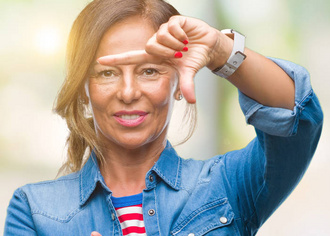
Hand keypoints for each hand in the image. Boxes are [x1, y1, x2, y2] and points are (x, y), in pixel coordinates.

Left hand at [97, 16, 232, 103]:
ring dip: (175, 44)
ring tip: (184, 46)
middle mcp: (157, 42)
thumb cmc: (195, 59)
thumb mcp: (188, 73)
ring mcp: (165, 31)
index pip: (132, 57)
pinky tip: (187, 37)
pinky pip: (171, 28)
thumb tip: (190, 101)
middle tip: (179, 55)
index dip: (117, 59)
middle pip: (149, 46)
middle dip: (166, 53)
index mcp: (156, 55)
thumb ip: (186, 85)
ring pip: (160, 36)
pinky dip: (181, 35)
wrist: (210, 46)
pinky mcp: (174, 22)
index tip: (100, 61)